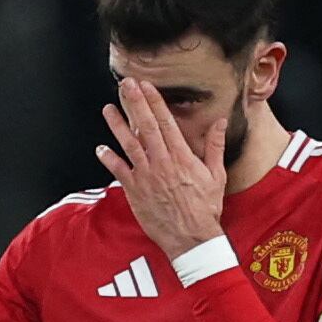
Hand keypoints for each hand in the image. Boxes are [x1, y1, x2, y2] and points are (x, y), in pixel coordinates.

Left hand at [96, 74, 226, 259]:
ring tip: (108, 108)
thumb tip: (220, 122)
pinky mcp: (135, 191)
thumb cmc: (205, 208)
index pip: (166, 122)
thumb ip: (215, 146)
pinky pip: (119, 171)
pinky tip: (100, 148)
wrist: (191, 238)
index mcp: (182, 157)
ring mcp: (146, 176)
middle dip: (135, 103)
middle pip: (146, 126)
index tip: (146, 86)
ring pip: (129, 145)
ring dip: (117, 125)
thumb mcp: (216, 175)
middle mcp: (162, 163)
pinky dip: (109, 159)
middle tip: (126, 84)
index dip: (154, 102)